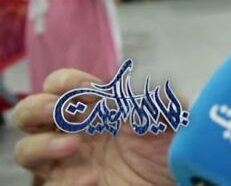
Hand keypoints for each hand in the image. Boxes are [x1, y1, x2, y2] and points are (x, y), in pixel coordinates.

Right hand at [13, 69, 177, 185]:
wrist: (177, 178)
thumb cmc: (169, 144)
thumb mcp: (174, 118)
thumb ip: (163, 100)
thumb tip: (154, 86)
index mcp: (93, 106)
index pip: (61, 86)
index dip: (66, 82)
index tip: (86, 87)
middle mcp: (73, 130)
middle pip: (30, 113)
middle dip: (37, 108)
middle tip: (57, 111)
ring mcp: (69, 160)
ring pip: (27, 151)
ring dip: (43, 146)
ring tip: (73, 146)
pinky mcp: (72, 185)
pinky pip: (53, 185)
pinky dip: (67, 181)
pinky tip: (93, 177)